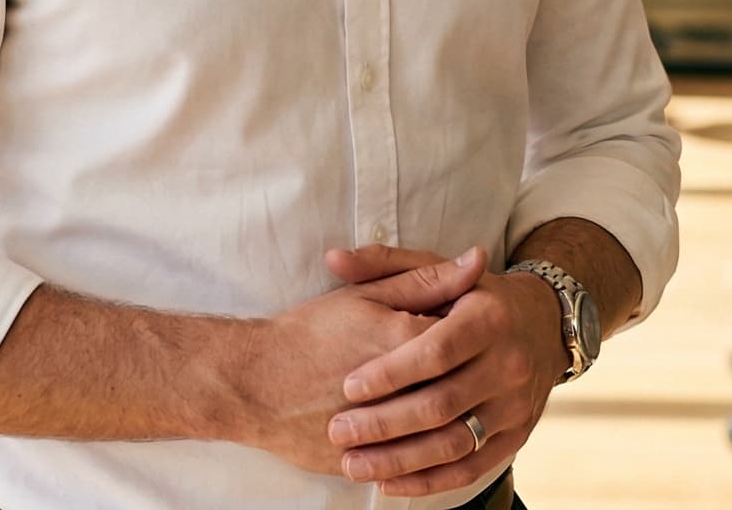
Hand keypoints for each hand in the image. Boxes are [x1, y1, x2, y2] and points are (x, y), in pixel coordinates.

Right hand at [229, 252, 481, 476]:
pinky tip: (423, 440)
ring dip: (453, 423)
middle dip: (468, 382)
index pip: (469, 341)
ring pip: (445, 438)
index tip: (464, 335)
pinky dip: (426, 459)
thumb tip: (479, 261)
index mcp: (407, 342)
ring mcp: (385, 437)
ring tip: (442, 405)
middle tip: (455, 372)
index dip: (472, 336)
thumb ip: (427, 280)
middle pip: (463, 392)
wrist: (253, 382)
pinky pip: (414, 470)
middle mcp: (403, 393)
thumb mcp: (367, 296)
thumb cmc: (308, 334)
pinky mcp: (367, 464)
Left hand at [326, 264, 566, 496]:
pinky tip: (388, 483)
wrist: (544, 324)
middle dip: (385, 423)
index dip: (391, 373)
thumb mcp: (437, 268)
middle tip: (338, 431)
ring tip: (352, 464)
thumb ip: (384, 263)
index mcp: (488, 319)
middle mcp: (509, 364)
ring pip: (454, 443)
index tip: (349, 386)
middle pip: (442, 404)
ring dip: (399, 460)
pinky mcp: (516, 437)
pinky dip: (428, 482)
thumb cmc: (475, 296)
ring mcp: (515, 406)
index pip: (437, 352)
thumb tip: (334, 259)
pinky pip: (470, 468)